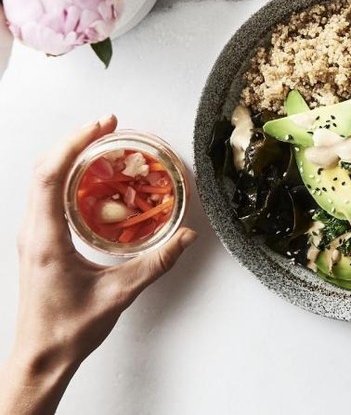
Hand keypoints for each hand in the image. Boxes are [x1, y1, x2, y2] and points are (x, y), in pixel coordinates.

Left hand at [0, 115, 197, 414]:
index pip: (51, 175)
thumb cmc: (69, 329)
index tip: (102, 126)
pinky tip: (93, 180)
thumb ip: (156, 263)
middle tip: (107, 126)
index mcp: (46, 238)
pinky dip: (67, 176)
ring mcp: (33, 235)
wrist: (42, 355)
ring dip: (69, 156)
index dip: (75, 143)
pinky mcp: (39, 241)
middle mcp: (33, 231)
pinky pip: (47, 196)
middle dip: (74, 141)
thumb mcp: (119, 294)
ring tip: (101, 144)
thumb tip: (186, 237)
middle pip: (44, 169)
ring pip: (43, 180)